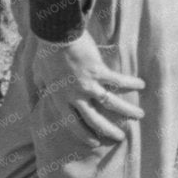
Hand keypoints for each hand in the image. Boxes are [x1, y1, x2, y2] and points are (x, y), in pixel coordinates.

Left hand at [29, 32, 144, 142]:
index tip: (94, 143)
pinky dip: (131, 83)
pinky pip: (118, 81)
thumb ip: (39, 88)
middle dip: (109, 130)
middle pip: (94, 119)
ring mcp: (87, 85)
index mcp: (59, 99)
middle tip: (120, 137)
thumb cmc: (45, 53)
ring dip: (127, 110)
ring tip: (140, 116)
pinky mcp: (98, 71)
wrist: (55, 34)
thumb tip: (36, 97)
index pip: (72, 123)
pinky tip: (142, 85)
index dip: (83, 134)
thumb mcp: (37, 74)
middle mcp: (74, 96)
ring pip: (111, 103)